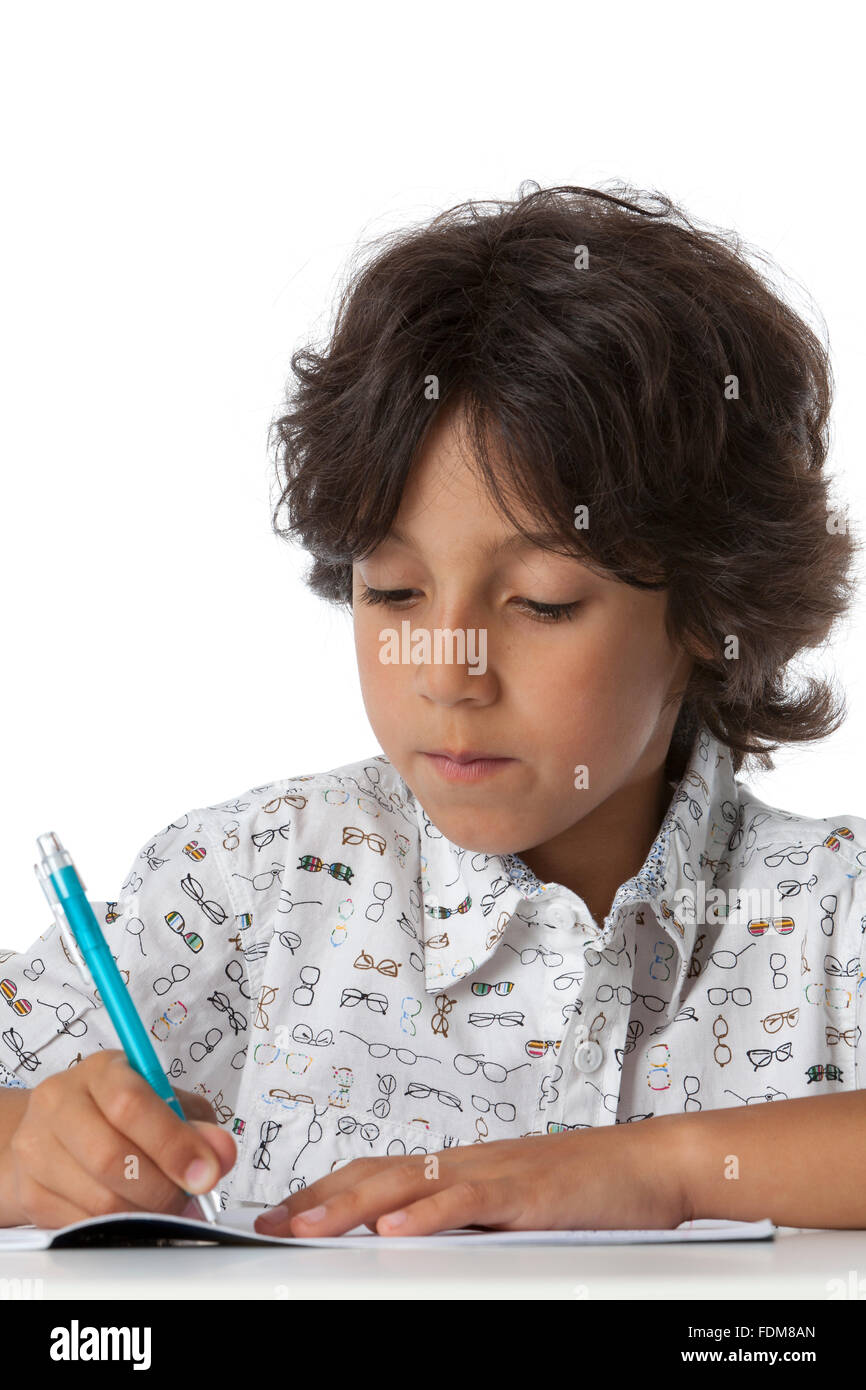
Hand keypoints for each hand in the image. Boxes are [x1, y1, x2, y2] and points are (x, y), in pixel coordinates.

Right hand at [3, 1049, 235, 1227]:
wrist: (57, 1130)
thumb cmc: (121, 1112)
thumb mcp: (165, 1102)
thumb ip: (196, 1125)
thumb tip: (220, 1154)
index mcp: (100, 1071)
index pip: (131, 1105)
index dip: (173, 1144)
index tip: (206, 1173)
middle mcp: (59, 1103)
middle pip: (111, 1158)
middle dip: (162, 1188)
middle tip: (188, 1198)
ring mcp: (37, 1149)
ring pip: (98, 1200)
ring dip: (145, 1213)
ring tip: (163, 1206)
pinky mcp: (30, 1193)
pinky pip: (82, 1225)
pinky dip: (119, 1229)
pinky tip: (133, 1213)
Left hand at [253, 1116, 689, 1237]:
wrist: (648, 1165)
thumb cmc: (585, 1192)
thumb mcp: (511, 1209)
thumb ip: (463, 1220)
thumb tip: (406, 1240)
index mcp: (459, 1169)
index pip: (377, 1173)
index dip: (325, 1192)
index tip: (280, 1215)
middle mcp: (466, 1164)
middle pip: (378, 1173)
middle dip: (319, 1199)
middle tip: (272, 1224)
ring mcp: (494, 1174)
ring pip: (410, 1183)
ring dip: (352, 1205)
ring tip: (308, 1227)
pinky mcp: (527, 1193)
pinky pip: (469, 1201)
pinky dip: (429, 1214)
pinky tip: (395, 1229)